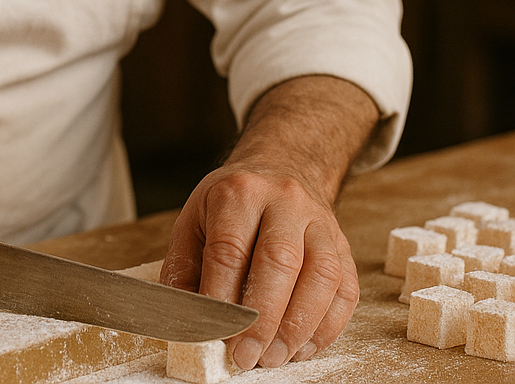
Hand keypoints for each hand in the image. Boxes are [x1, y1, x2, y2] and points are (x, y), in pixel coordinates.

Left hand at [160, 75, 376, 369]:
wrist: (280, 169)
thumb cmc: (231, 204)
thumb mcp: (194, 219)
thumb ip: (183, 268)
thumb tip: (182, 320)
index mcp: (239, 192)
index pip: (229, 249)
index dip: (221, 298)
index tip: (214, 334)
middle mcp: (284, 201)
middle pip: (279, 262)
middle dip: (261, 319)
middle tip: (245, 356)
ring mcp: (320, 222)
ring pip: (321, 278)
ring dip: (297, 328)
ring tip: (273, 357)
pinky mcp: (344, 246)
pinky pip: (345, 291)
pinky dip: (326, 328)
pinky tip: (301, 346)